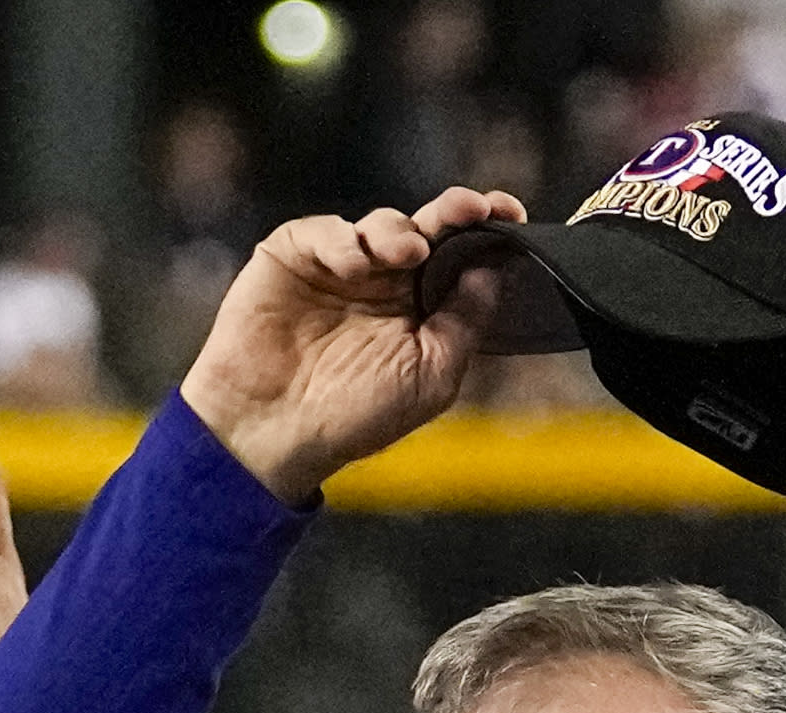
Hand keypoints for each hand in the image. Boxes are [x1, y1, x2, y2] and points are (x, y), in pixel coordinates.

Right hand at [181, 191, 522, 504]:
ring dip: (400, 231)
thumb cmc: (355, 417)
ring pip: (381, 224)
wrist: (275, 432)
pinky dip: (344, 241)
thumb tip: (493, 270)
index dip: (484, 229)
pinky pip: (326, 231)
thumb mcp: (430, 376)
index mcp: (420, 307)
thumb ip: (464, 323)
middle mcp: (384, 282)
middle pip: (427, 228)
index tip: (511, 213)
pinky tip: (353, 266)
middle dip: (454, 211)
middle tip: (472, 207)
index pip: (460, 257)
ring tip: (409, 252)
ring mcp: (339, 266)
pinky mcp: (292, 256)